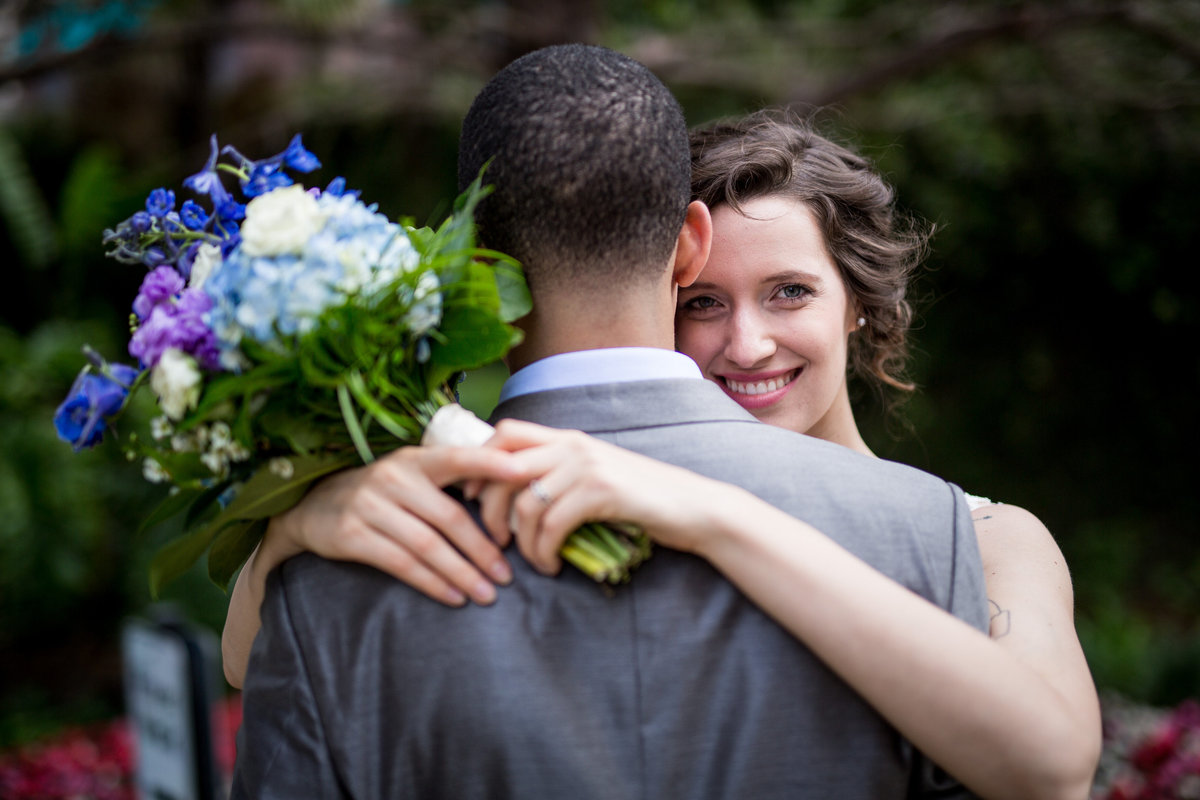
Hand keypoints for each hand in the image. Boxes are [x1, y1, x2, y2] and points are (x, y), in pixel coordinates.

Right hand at [268, 445, 522, 605]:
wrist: (313, 507)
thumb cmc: (381, 492)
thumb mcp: (409, 473)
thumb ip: (448, 480)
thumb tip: (507, 492)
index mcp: (415, 460)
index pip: (458, 458)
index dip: (491, 463)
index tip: (523, 474)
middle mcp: (393, 479)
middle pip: (449, 518)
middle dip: (482, 550)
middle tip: (507, 575)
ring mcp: (370, 506)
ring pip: (427, 545)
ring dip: (461, 573)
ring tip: (486, 594)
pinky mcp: (352, 535)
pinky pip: (401, 564)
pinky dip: (431, 583)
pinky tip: (453, 597)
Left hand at [473, 420, 731, 574]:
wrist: (693, 508)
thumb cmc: (644, 500)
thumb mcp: (597, 477)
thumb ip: (562, 476)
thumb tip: (516, 498)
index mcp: (568, 438)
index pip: (506, 432)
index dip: (479, 461)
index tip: (473, 495)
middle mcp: (573, 445)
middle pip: (503, 467)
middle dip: (489, 507)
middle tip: (496, 539)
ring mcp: (587, 465)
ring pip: (526, 503)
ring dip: (522, 542)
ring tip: (535, 562)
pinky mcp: (601, 491)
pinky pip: (552, 525)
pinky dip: (545, 552)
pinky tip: (553, 566)